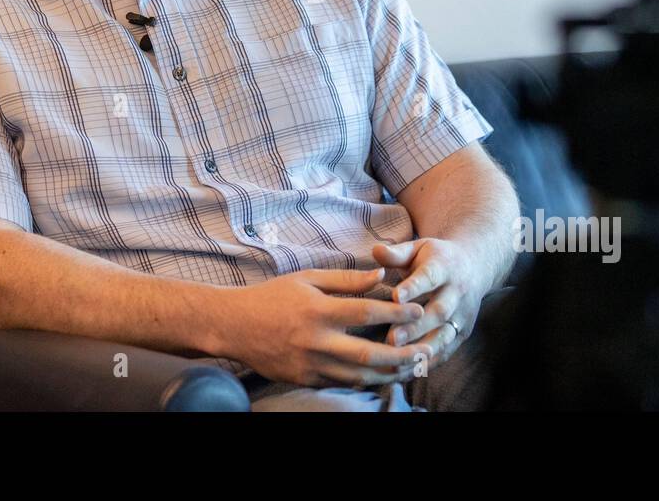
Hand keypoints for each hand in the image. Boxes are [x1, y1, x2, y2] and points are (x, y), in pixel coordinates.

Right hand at [217, 267, 433, 387]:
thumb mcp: (307, 278)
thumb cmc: (272, 296)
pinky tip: (384, 376)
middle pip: (368, 354)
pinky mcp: (304, 379)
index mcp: (318, 309)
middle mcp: (315, 340)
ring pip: (358, 376)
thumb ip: (346, 280)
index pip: (366, 313)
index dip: (397, 313)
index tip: (419, 310)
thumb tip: (380, 275)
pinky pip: (341, 384)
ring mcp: (309, 364)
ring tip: (412, 367)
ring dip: (389, 374)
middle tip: (425, 350)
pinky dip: (365, 381)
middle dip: (401, 354)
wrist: (233, 326)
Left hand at [371, 238, 484, 368]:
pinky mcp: (462, 333)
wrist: (474, 266)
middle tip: (392, 338)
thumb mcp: (418, 248)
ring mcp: (462, 315)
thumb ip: (396, 252)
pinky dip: (427, 362)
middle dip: (416, 326)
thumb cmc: (435, 257)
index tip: (395, 296)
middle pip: (439, 311)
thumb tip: (376, 250)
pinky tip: (406, 371)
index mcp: (445, 266)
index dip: (414, 287)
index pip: (430, 277)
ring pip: (444, 335)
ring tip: (396, 359)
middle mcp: (457, 292)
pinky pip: (446, 351)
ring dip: (422, 348)